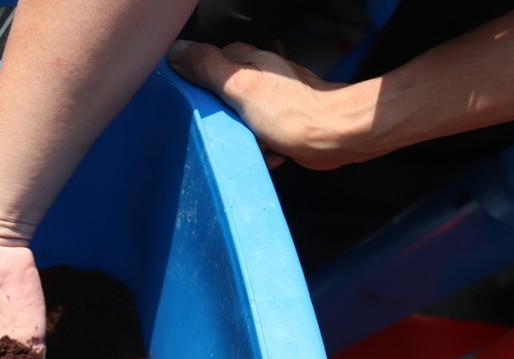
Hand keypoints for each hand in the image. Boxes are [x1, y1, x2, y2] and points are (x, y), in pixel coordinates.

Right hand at [167, 40, 372, 170]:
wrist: (335, 137)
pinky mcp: (280, 123)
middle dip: (219, 119)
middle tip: (226, 129)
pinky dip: (259, 148)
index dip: (195, 84)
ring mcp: (270, 100)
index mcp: (247, 60)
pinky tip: (267, 152)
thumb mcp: (240, 86)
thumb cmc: (293, 113)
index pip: (206, 64)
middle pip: (219, 97)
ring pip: (236, 121)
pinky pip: (256, 138)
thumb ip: (208, 67)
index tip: (191, 103)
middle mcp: (259, 76)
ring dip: (240, 137)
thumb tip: (177, 51)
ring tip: (252, 142)